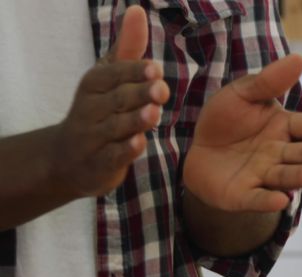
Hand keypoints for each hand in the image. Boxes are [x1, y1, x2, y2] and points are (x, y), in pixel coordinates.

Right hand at [51, 5, 169, 199]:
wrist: (67, 157)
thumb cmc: (98, 108)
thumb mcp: (109, 76)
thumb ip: (128, 48)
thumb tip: (138, 10)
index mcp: (95, 84)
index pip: (114, 75)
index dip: (134, 72)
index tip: (155, 68)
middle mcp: (91, 108)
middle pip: (118, 100)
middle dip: (138, 94)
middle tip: (160, 89)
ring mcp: (94, 137)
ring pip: (116, 127)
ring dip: (135, 120)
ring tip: (154, 112)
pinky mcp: (99, 163)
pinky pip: (113, 156)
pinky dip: (125, 150)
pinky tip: (140, 143)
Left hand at [182, 54, 301, 212]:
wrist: (197, 151)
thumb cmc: (225, 120)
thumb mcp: (243, 93)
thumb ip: (269, 80)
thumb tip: (300, 58)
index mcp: (285, 128)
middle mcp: (280, 154)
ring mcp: (263, 176)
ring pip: (286, 176)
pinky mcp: (242, 196)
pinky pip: (256, 198)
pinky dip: (267, 201)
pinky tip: (280, 201)